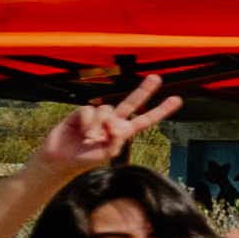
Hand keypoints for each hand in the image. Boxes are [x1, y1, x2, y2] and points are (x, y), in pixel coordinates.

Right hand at [30, 74, 181, 175]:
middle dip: (144, 90)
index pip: (145, 120)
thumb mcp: (108, 154)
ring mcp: (98, 115)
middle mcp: (113, 121)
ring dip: (98, 125)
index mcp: (123, 132)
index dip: (160, 110)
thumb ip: (117, 139)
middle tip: (157, 78)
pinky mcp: (82, 112)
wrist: (61, 159)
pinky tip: (80, 130)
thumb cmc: (86, 158)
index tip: (177, 99)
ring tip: (90, 138)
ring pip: (107, 109)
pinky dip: (87, 121)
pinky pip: (89, 110)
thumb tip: (117, 123)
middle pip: (132, 102)